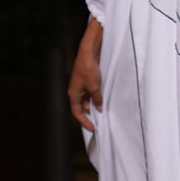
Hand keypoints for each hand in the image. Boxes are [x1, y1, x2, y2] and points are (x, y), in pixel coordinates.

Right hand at [68, 16, 103, 131]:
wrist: (89, 52)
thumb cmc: (88, 69)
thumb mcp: (94, 87)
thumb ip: (97, 99)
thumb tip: (99, 108)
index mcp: (73, 94)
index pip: (77, 112)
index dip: (84, 121)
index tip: (93, 128)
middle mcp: (76, 91)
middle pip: (83, 107)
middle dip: (91, 113)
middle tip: (102, 120)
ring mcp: (81, 85)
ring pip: (88, 99)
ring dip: (95, 104)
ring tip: (105, 110)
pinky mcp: (87, 80)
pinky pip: (91, 92)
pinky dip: (97, 97)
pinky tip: (105, 99)